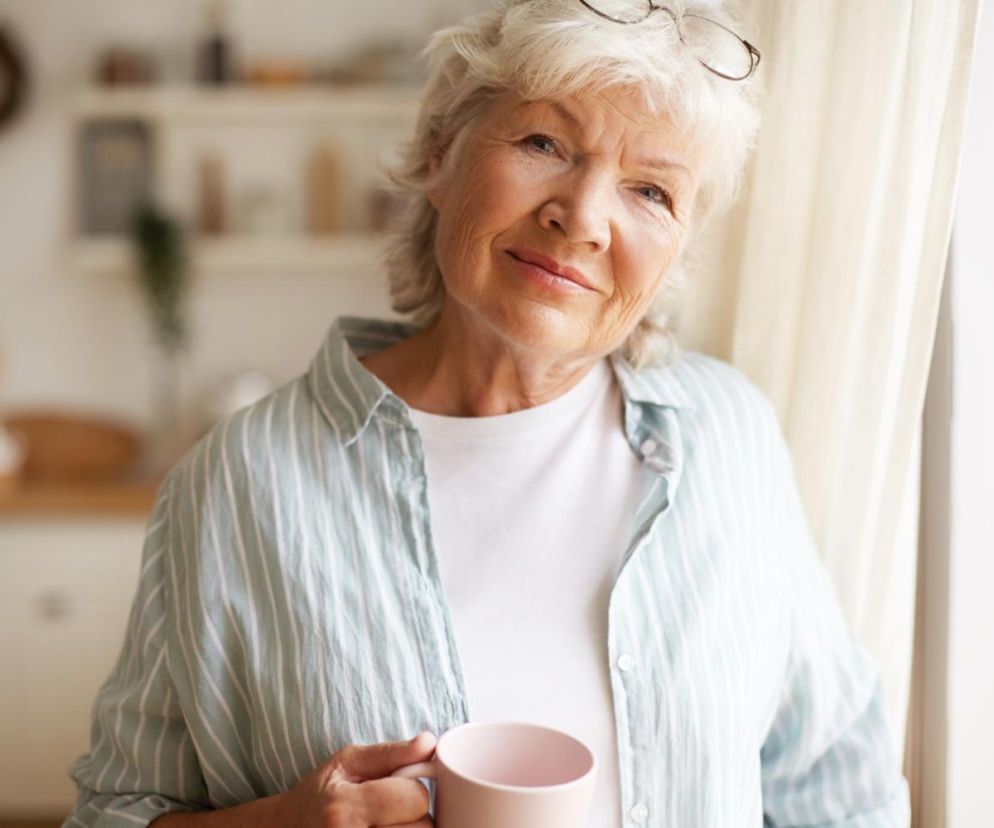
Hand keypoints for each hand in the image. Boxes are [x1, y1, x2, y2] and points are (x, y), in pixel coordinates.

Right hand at [277, 731, 436, 826]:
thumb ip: (391, 752)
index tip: (393, 790)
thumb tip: (429, 742)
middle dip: (413, 817)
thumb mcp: (348, 762)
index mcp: (346, 809)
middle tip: (389, 813)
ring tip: (386, 825)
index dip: (411, 790)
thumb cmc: (321, 794)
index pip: (416, 798)